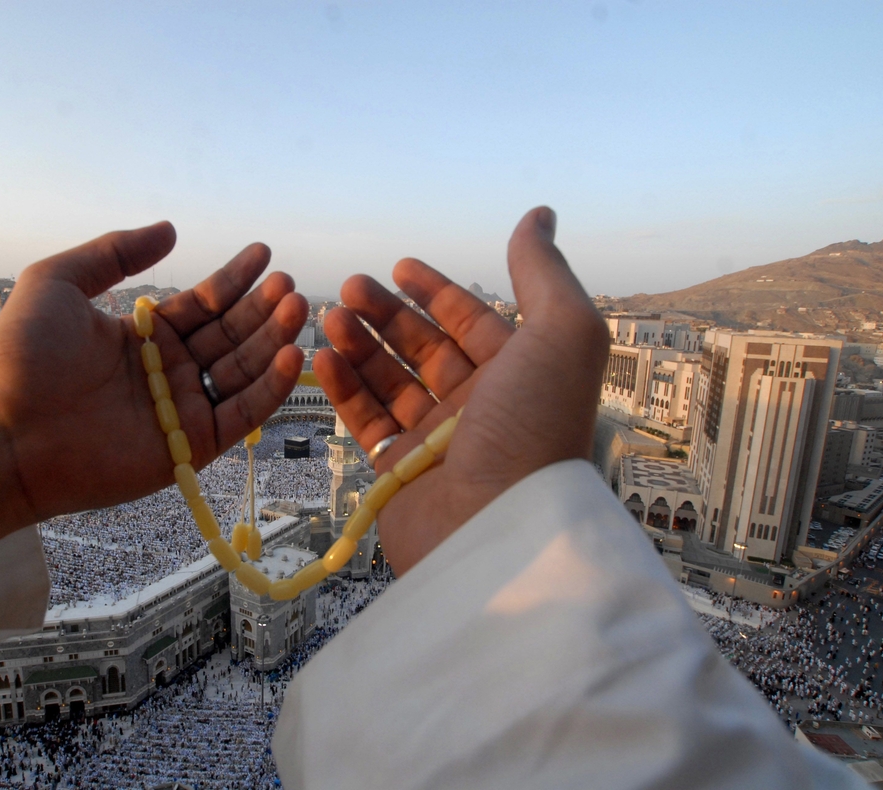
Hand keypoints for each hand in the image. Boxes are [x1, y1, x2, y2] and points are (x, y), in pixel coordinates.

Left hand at [0, 222, 306, 566]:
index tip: (263, 253)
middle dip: (262, 307)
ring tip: (297, 308)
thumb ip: (113, 252)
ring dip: (273, 340)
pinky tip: (288, 356)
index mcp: (142, 335)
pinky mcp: (190, 446)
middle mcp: (168, 370)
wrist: (5, 435)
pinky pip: (240, 415)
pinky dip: (269, 389)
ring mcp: (182, 409)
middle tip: (288, 283)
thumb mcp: (56, 282)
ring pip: (242, 370)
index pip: (202, 303)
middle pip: (230, 334)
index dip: (233, 278)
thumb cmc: (21, 359)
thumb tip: (169, 229)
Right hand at [314, 207, 607, 574]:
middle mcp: (482, 408)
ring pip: (391, 382)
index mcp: (521, 376)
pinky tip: (322, 358)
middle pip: (426, 348)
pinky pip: (367, 422)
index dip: (438, 291)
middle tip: (349, 289)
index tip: (399, 267)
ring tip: (330, 318)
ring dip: (360, 346)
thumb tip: (540, 214)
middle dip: (388, 315)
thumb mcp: (560, 333)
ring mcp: (440, 443)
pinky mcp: (400, 473)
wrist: (496, 528)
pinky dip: (344, 389)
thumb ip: (543, 271)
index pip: (474, 322)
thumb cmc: (532, 429)